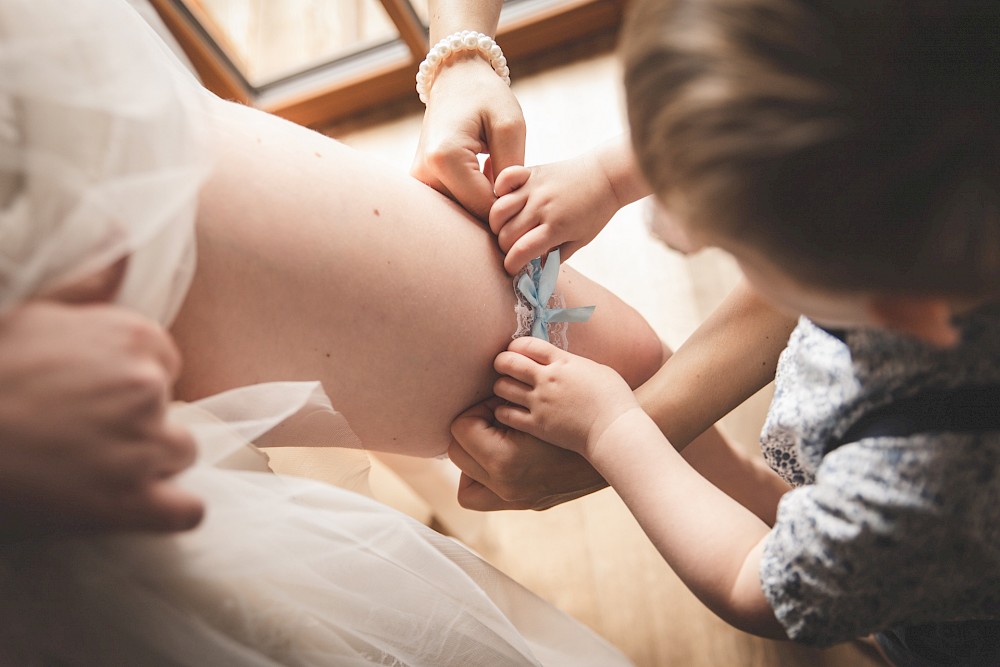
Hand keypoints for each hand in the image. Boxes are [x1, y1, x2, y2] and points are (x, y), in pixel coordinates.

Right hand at [0, 301, 202, 535]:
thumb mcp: (33, 312)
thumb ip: (89, 283)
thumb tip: (121, 237)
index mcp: (135, 336)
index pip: (166, 364)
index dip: (131, 384)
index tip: (94, 398)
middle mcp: (149, 386)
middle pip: (172, 410)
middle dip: (138, 424)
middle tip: (84, 437)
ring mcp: (144, 445)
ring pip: (180, 456)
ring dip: (150, 466)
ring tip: (95, 471)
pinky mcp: (131, 502)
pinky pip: (187, 511)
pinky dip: (170, 512)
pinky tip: (140, 509)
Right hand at [411, 55, 525, 220]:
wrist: (455, 78)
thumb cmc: (486, 96)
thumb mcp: (510, 126)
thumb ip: (511, 170)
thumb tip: (510, 209)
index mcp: (445, 159)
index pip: (485, 209)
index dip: (512, 206)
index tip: (525, 186)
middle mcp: (424, 174)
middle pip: (470, 216)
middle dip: (498, 209)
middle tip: (515, 180)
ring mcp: (418, 182)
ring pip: (462, 215)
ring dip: (485, 204)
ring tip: (498, 172)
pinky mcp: (421, 184)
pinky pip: (453, 205)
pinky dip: (473, 199)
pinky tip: (485, 177)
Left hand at [449, 398, 607, 510]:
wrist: (615, 443)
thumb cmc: (575, 413)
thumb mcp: (535, 405)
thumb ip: (501, 403)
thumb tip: (476, 398)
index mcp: (504, 462)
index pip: (460, 429)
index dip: (477, 410)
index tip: (497, 404)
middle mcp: (506, 487)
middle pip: (457, 454)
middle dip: (472, 432)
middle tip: (495, 418)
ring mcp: (517, 500)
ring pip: (467, 485)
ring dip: (475, 457)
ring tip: (497, 438)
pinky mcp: (528, 503)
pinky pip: (489, 494)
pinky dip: (490, 476)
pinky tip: (510, 454)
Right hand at [490, 152, 620, 273]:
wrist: (606, 176)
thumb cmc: (595, 211)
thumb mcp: (581, 240)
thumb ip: (557, 256)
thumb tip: (536, 269)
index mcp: (556, 227)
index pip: (521, 251)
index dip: (511, 265)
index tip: (512, 268)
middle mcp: (541, 207)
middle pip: (506, 234)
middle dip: (505, 248)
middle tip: (513, 248)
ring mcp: (534, 188)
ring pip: (498, 210)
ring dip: (497, 224)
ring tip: (506, 227)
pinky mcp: (531, 172)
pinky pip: (505, 179)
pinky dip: (499, 189)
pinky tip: (506, 199)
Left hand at [492, 336, 640, 457]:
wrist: (616, 429)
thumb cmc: (614, 399)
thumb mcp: (596, 369)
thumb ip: (572, 364)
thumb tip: (561, 361)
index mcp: (563, 362)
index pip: (527, 344)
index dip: (516, 346)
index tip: (515, 351)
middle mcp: (547, 379)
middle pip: (508, 362)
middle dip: (502, 362)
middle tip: (504, 368)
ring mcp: (540, 402)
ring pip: (502, 387)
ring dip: (501, 386)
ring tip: (506, 390)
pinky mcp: (537, 425)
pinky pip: (506, 414)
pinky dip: (502, 411)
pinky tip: (509, 411)